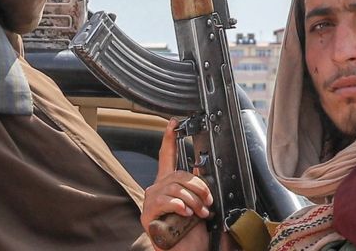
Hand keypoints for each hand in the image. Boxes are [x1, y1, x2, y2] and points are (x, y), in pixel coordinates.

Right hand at [141, 119, 213, 249]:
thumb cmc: (190, 232)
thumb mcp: (198, 204)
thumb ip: (196, 185)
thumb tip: (199, 166)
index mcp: (168, 185)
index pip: (167, 156)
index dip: (169, 138)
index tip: (173, 123)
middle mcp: (157, 190)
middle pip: (178, 174)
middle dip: (198, 186)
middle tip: (208, 201)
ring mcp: (151, 202)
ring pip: (175, 188)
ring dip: (193, 200)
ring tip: (199, 213)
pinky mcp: (148, 215)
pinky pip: (165, 201)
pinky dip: (180, 206)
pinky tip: (186, 214)